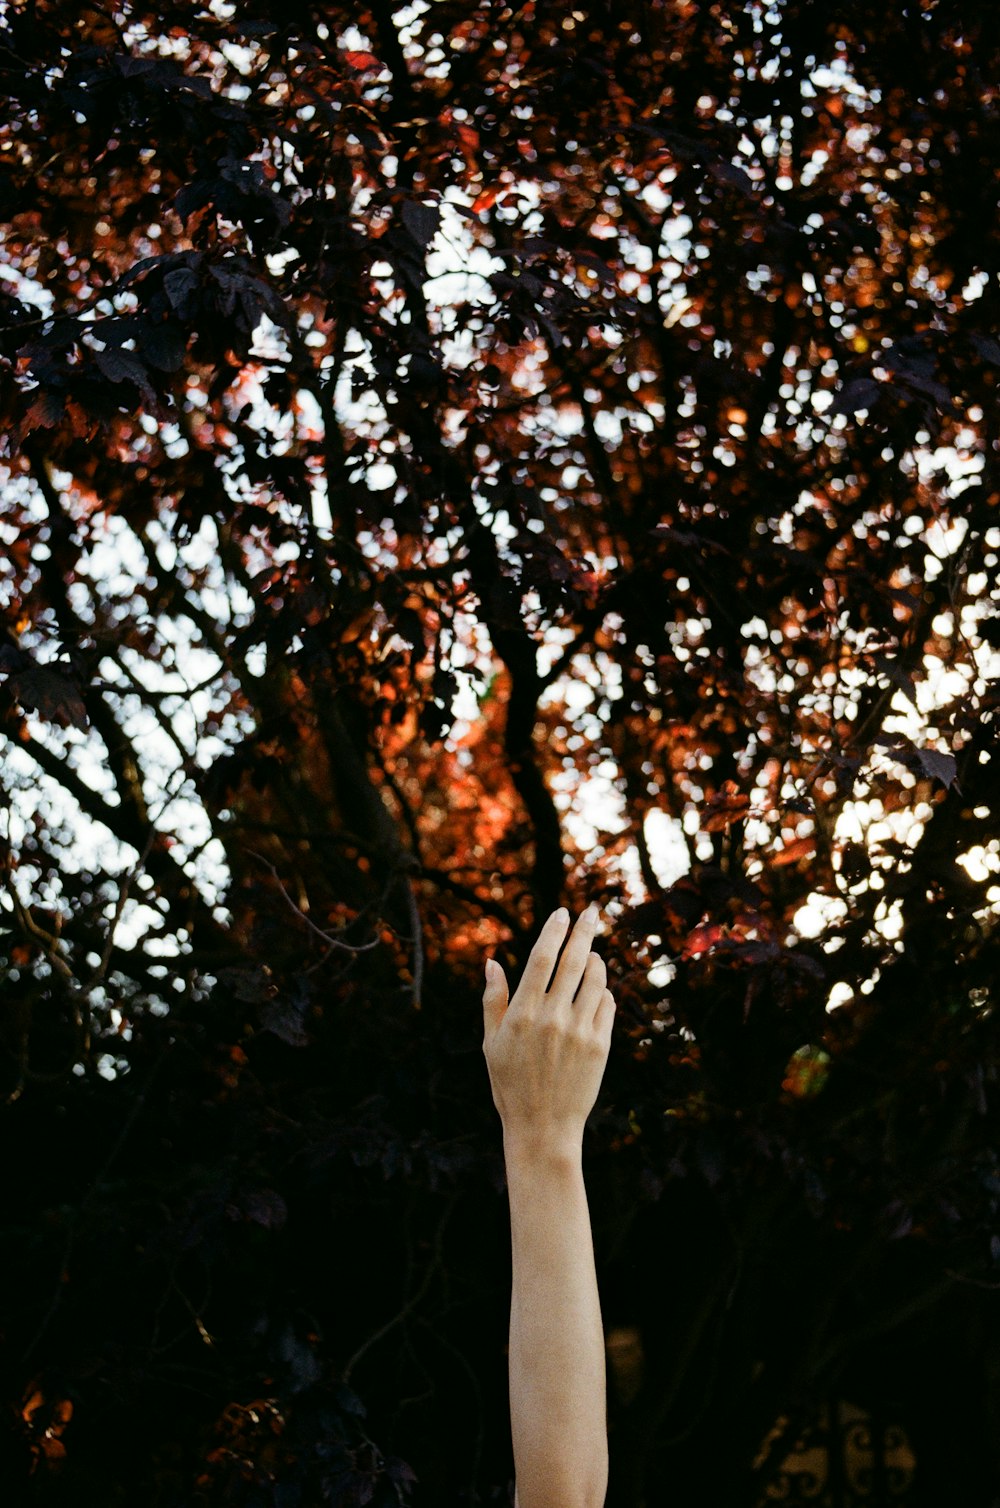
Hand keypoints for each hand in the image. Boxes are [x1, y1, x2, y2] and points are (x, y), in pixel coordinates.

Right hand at [482, 906, 614, 1153]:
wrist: (543, 1128)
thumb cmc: (510, 1085)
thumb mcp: (491, 1043)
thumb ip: (493, 1000)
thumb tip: (492, 961)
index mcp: (522, 1014)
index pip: (541, 958)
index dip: (553, 931)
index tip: (562, 912)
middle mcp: (553, 1017)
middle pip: (574, 960)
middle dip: (584, 930)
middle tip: (592, 911)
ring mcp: (580, 1031)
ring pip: (595, 980)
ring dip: (596, 961)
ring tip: (591, 955)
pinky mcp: (601, 1046)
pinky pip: (607, 1006)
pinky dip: (603, 993)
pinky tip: (596, 992)